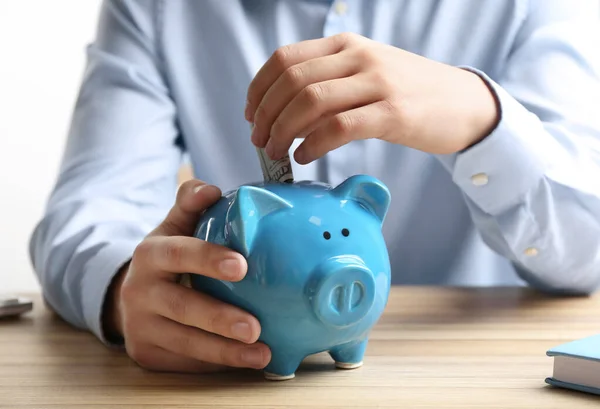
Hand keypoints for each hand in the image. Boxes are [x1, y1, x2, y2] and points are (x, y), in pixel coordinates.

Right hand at [103, 180, 270, 372]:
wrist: (131, 296)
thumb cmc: (167, 257)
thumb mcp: (173, 227)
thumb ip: (190, 205)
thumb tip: (209, 188)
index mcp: (150, 254)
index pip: (177, 253)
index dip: (207, 259)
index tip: (242, 266)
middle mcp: (139, 291)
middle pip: (181, 307)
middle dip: (218, 318)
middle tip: (255, 327)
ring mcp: (141, 327)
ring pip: (184, 343)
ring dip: (225, 352)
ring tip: (261, 354)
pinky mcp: (147, 354)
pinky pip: (184, 362)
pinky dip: (216, 364)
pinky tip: (244, 363)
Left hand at [245, 32, 498, 163]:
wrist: (463, 103)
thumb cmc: (409, 93)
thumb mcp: (366, 73)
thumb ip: (328, 83)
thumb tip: (284, 113)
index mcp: (346, 45)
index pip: (284, 58)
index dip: (259, 89)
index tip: (251, 115)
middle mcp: (358, 57)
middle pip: (291, 81)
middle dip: (266, 115)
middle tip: (259, 141)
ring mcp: (377, 83)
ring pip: (310, 102)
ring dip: (283, 131)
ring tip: (276, 153)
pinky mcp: (394, 113)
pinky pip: (339, 127)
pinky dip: (313, 144)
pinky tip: (304, 157)